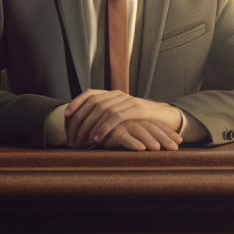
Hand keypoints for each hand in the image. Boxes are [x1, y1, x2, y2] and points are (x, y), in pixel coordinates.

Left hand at [64, 89, 181, 147]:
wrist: (167, 118)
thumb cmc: (143, 121)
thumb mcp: (123, 116)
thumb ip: (108, 116)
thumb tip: (87, 126)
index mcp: (114, 94)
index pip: (90, 94)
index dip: (77, 102)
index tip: (66, 114)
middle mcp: (119, 95)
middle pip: (94, 103)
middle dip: (81, 119)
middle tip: (73, 136)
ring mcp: (129, 101)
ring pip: (103, 109)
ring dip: (90, 126)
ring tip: (82, 140)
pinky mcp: (137, 109)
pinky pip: (115, 117)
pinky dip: (104, 127)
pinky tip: (97, 138)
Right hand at [100, 120, 181, 150]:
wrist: (90, 127)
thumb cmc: (112, 132)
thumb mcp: (128, 134)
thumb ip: (139, 136)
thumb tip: (157, 146)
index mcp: (138, 120)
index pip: (156, 125)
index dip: (168, 133)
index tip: (180, 141)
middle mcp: (132, 120)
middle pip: (152, 128)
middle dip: (164, 138)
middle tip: (174, 148)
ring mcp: (122, 124)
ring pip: (139, 131)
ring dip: (150, 139)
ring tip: (158, 149)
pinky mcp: (111, 131)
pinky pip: (123, 137)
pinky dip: (132, 143)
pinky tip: (140, 149)